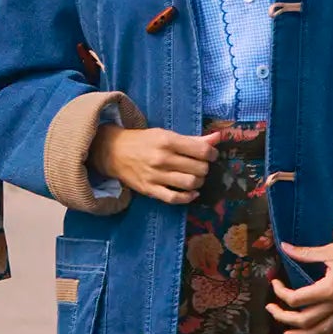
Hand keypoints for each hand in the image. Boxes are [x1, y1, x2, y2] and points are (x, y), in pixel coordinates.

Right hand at [91, 125, 221, 204]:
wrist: (114, 152)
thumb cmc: (143, 141)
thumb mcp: (166, 134)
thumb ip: (193, 139)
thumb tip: (218, 137)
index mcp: (167, 141)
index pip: (201, 151)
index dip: (212, 154)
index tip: (210, 155)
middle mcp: (162, 158)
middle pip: (199, 168)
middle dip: (205, 168)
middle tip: (200, 166)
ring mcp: (155, 176)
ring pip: (190, 183)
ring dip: (199, 182)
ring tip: (195, 177)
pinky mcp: (150, 190)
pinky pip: (174, 198)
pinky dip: (188, 197)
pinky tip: (191, 193)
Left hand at [267, 240, 332, 333]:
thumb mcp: (329, 251)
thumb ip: (305, 253)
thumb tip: (284, 247)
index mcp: (328, 289)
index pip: (296, 298)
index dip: (280, 292)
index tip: (275, 282)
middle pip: (305, 319)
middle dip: (284, 317)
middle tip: (271, 310)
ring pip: (322, 330)